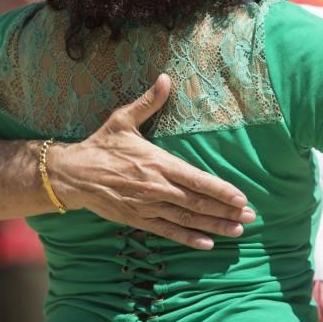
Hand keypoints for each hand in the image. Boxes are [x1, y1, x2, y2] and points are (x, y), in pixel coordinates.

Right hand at [50, 74, 255, 249]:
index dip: (220, 190)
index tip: (241, 197)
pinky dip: (188, 239)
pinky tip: (206, 244)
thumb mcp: (123, 120)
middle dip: (226, 211)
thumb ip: (148, 102)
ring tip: (236, 232)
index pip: (196, 179)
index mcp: (157, 163)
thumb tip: (165, 77)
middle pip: (197, 203)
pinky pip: (167, 232)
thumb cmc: (100, 145)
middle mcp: (156, 188)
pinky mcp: (138, 219)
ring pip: (187, 220)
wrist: (72, 174)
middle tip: (250, 217)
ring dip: (213, 227)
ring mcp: (147, 207)